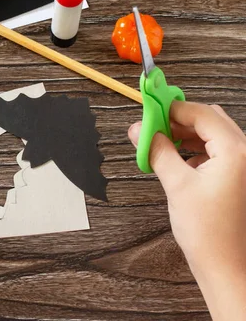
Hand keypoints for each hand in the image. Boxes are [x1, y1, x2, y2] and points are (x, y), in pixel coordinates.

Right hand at [128, 102, 245, 320]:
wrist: (226, 266)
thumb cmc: (207, 231)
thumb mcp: (176, 185)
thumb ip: (157, 151)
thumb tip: (139, 130)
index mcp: (236, 152)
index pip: (202, 114)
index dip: (172, 108)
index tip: (148, 108)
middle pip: (210, 120)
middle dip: (179, 120)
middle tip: (151, 126)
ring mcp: (244, 166)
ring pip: (213, 135)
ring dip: (186, 135)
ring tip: (160, 145)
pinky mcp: (239, 178)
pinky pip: (217, 152)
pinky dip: (196, 150)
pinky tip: (177, 160)